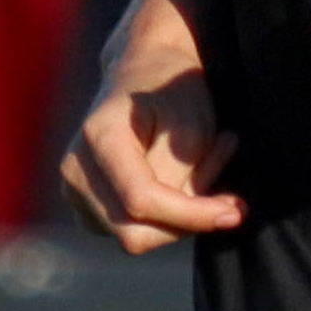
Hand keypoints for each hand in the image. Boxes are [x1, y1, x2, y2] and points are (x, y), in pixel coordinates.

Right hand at [56, 0, 242, 248]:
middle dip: (185, 219)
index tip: (235, 212)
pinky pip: (135, 233)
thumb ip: (184, 178)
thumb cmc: (172, 91)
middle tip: (227, 190)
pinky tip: (185, 182)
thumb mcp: (191, 125)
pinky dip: (168, 217)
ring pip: (137, 238)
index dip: (191, 214)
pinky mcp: (88, 210)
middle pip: (134, 234)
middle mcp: (75, 169)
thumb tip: (192, 221)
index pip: (141, 200)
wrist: (145, 72)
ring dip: (181, 215)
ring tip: (208, 166)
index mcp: (98, 137)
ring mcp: (75, 193)